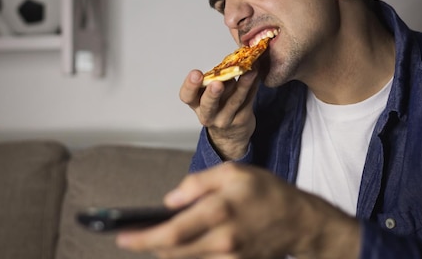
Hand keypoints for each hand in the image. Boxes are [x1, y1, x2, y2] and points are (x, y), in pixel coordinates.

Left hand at [116, 163, 360, 258]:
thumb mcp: (232, 172)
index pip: (171, 232)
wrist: (300, 221)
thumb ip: (197, 183)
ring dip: (167, 250)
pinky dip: (187, 254)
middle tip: (132, 236)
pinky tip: (183, 243)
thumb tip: (168, 201)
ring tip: (156, 236)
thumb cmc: (265, 191)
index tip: (122, 238)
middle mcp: (222, 241)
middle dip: (149, 245)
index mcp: (219, 211)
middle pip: (172, 252)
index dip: (142, 238)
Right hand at [179, 69, 259, 159]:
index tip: (196, 74)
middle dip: (213, 93)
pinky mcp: (241, 120)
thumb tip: (230, 58)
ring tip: (249, 72)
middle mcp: (208, 114)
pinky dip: (253, 86)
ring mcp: (225, 119)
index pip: (187, 96)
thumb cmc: (217, 107)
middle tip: (218, 83)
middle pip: (208, 105)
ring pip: (234, 101)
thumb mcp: (209, 95)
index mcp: (196, 104)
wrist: (230, 135)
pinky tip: (257, 75)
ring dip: (242, 85)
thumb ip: (214, 79)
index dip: (190, 85)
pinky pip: (248, 101)